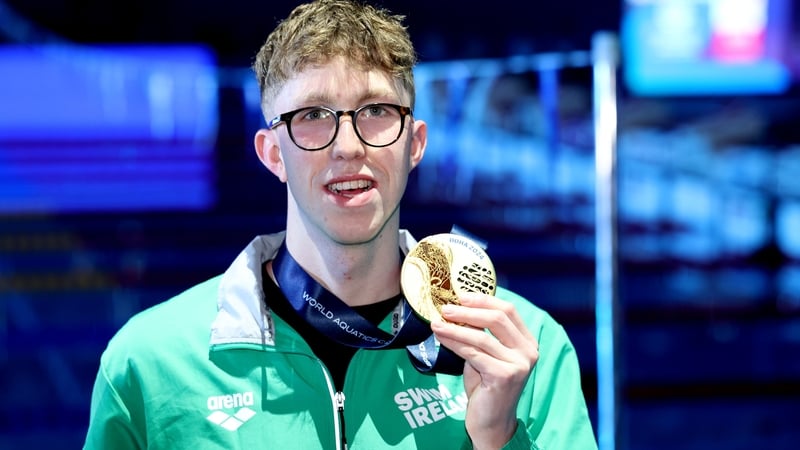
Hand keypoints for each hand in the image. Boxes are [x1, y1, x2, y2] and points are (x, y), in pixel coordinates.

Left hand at [431, 292, 538, 449]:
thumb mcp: (486, 354)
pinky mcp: (504, 376)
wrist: (491, 421)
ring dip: (456, 328)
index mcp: (527, 342)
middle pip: (497, 319)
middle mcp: (528, 352)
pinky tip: (441, 337)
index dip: (484, 300)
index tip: (461, 295)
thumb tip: (457, 309)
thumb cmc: (486, 386)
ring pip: (482, 337)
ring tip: (437, 322)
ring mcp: (519, 364)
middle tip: (446, 308)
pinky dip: (454, 343)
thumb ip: (480, 334)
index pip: (508, 310)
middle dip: (468, 311)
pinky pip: (474, 353)